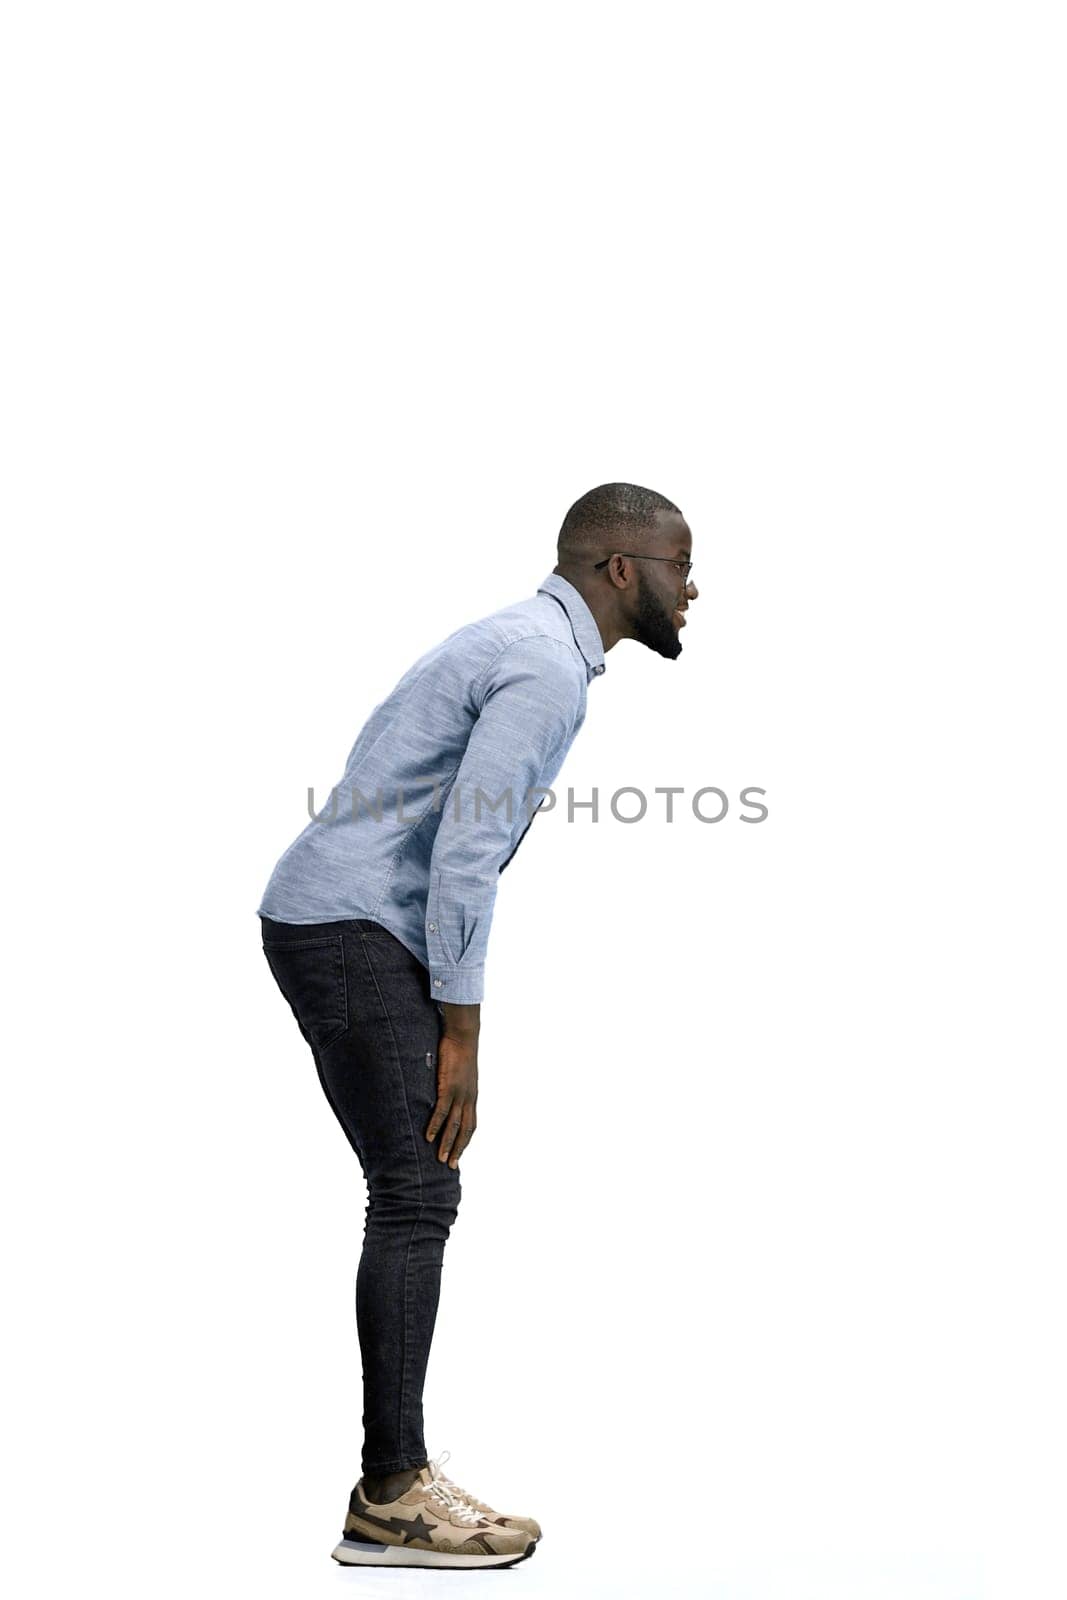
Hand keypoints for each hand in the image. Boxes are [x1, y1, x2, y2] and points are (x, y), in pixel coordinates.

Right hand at [425, 1030, 477, 1168]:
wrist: (463, 1037)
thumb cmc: (459, 1053)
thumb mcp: (459, 1074)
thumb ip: (453, 1087)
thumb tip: (443, 1093)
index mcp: (471, 1097)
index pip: (471, 1125)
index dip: (464, 1141)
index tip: (458, 1155)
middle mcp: (468, 1099)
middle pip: (465, 1130)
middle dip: (458, 1149)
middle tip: (451, 1166)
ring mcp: (459, 1094)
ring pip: (454, 1125)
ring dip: (447, 1143)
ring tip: (440, 1159)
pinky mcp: (449, 1087)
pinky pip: (442, 1111)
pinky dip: (436, 1125)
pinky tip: (429, 1137)